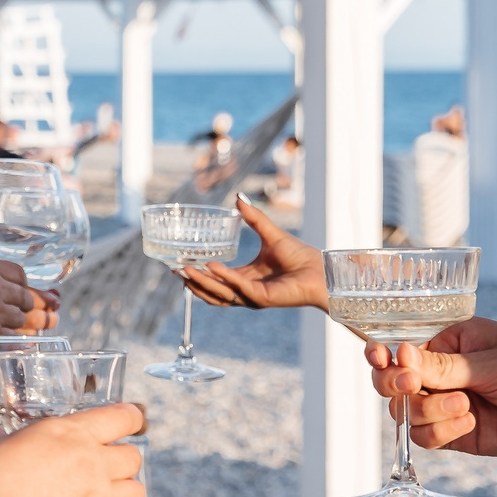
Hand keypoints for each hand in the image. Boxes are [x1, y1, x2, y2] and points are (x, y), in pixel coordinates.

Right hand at [0, 259, 55, 334]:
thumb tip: (48, 296)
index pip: (20, 273)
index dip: (19, 284)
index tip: (11, 292)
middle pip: (25, 296)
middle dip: (20, 305)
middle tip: (3, 310)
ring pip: (22, 318)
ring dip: (12, 323)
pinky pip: (16, 336)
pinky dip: (9, 339)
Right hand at [0, 402, 146, 496]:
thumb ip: (10, 439)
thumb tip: (2, 439)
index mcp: (68, 432)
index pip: (122, 417)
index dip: (130, 418)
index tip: (129, 420)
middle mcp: (88, 461)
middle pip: (135, 456)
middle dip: (126, 457)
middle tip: (110, 460)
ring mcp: (91, 496)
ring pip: (136, 491)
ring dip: (126, 488)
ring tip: (106, 490)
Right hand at [177, 198, 325, 309]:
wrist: (320, 269)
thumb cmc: (300, 256)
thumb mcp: (270, 233)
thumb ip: (253, 218)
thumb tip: (238, 198)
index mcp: (246, 278)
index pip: (216, 280)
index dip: (198, 274)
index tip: (180, 264)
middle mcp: (246, 291)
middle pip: (213, 291)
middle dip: (193, 282)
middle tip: (175, 270)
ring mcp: (253, 297)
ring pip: (220, 294)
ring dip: (202, 283)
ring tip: (185, 270)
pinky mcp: (262, 298)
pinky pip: (239, 287)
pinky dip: (224, 278)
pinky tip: (212, 267)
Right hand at [367, 318, 496, 464]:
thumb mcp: (492, 363)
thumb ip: (444, 366)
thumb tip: (401, 354)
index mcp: (449, 342)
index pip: (401, 349)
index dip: (384, 356)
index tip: (380, 358)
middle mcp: (441, 373)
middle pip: (392, 384)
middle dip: (397, 387)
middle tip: (412, 387)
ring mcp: (446, 405)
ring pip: (407, 414)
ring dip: (429, 413)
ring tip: (465, 408)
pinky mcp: (455, 434)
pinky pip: (426, 438)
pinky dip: (441, 433)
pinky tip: (468, 425)